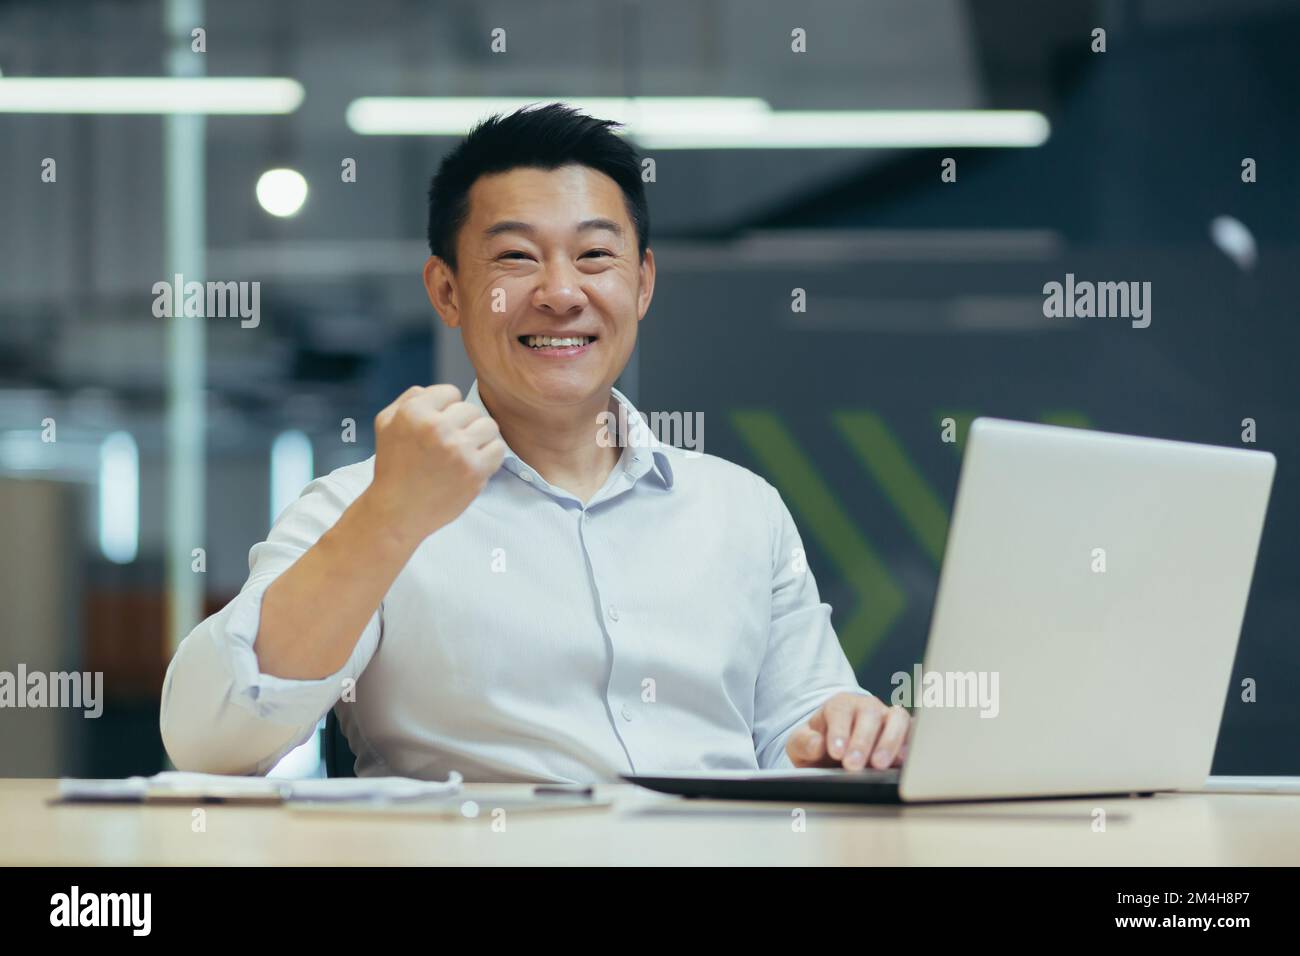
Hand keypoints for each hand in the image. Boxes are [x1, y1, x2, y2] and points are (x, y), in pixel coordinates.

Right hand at [366, 384, 506, 542]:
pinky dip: (491, 456)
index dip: (446, 410)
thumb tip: (433, 390)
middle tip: (450, 445)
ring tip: (465, 452)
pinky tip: (475, 463)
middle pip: (471, 409)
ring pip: (489, 426)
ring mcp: (457, 449)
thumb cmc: (393, 467)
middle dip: (463, 425)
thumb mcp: (386, 424)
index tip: (438, 428)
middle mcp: (436, 427)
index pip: (450, 392)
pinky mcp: (473, 470)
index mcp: (414, 412)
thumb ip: (409, 399)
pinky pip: (499, 448)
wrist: (398, 511)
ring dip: (480, 438)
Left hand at [785, 692, 910, 770]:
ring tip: (879, 765)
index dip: (839, 731)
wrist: (837, 748)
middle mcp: (867, 707)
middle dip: (862, 741)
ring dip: (889, 742)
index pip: (840, 711)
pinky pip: (913, 734)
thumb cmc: (820, 744)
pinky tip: (902, 762)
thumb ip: (804, 742)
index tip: (835, 751)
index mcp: (839, 705)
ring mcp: (889, 718)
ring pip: (897, 720)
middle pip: (869, 715)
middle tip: (852, 765)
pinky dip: (910, 745)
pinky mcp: (905, 733)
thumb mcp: (801, 743)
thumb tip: (816, 744)